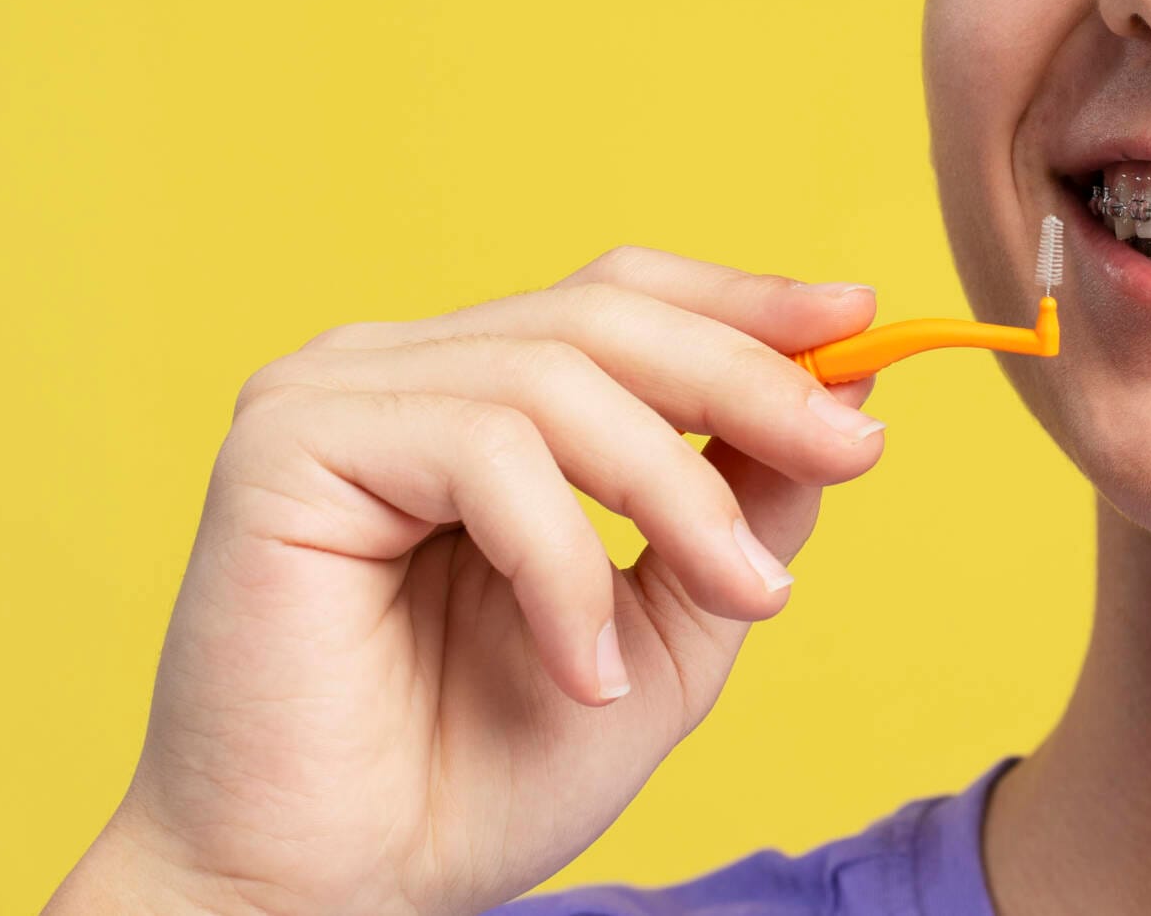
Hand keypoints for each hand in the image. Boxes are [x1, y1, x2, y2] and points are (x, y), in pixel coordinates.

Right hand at [44, 248, 890, 915]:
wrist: (338, 898)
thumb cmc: (478, 774)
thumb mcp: (668, 627)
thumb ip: (742, 509)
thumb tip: (847, 392)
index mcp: (472, 390)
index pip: (621, 295)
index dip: (742, 301)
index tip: (865, 322)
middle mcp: (397, 370)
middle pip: (604, 313)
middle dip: (749, 380)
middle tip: (851, 450)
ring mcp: (331, 396)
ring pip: (557, 378)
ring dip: (676, 493)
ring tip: (737, 601)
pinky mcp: (285, 446)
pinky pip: (481, 452)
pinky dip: (563, 564)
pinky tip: (583, 670)